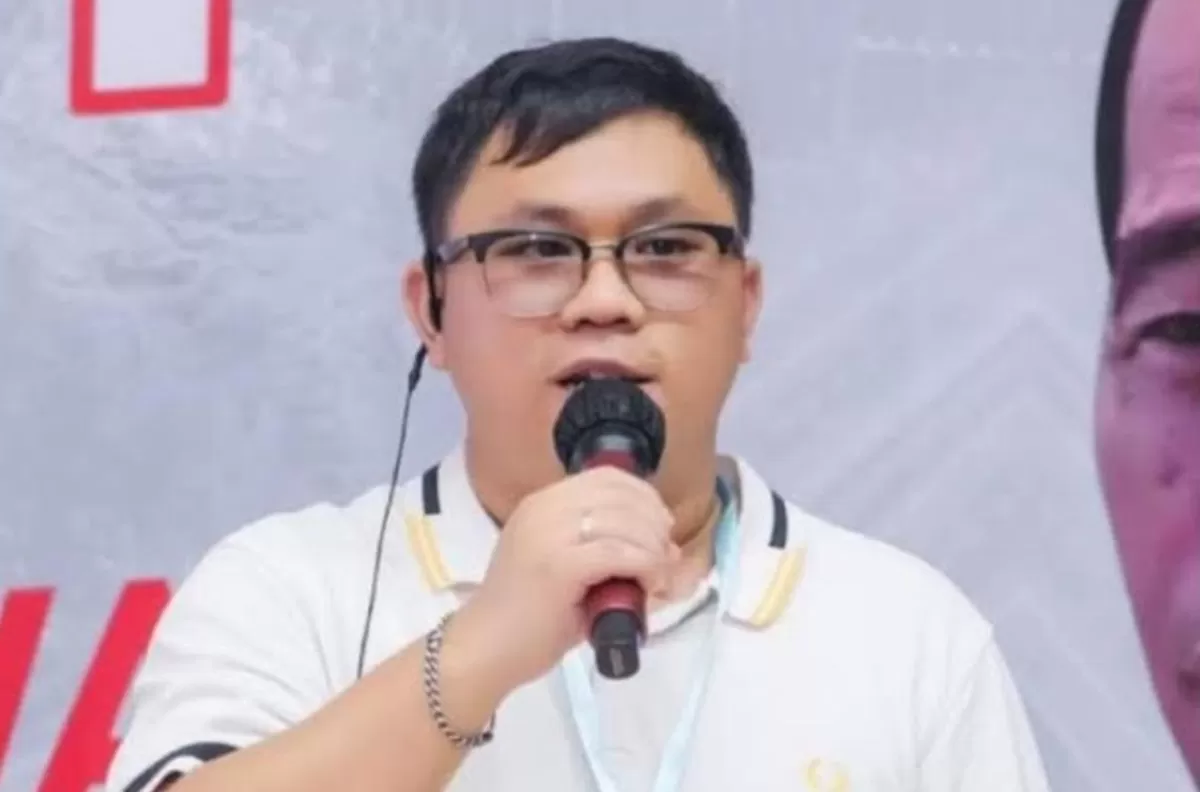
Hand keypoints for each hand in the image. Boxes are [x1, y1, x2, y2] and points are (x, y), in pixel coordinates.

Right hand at [445, 466, 678, 698]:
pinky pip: (620, 552)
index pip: (607, 477)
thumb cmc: (526, 619)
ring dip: (655, 548)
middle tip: (666, 555)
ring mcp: (549, 534)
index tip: (660, 526)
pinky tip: (649, 585)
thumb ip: (604, 548)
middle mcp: (543, 509)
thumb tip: (663, 545)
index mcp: (541, 503)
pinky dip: (646, 566)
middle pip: (621, 495)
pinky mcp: (559, 564)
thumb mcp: (564, 566)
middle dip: (655, 523)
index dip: (644, 496)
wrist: (484, 651)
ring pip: (626, 523)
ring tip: (658, 576)